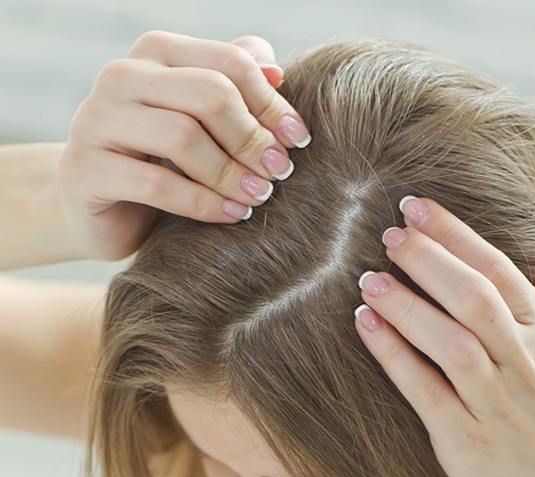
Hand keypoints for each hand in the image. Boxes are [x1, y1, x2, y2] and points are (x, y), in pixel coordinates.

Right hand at [57, 30, 308, 261]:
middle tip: (280, 171)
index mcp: (156, 54)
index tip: (299, 140)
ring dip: (230, 172)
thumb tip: (277, 69)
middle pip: (208, 94)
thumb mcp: (202, 124)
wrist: (102, 211)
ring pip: (182, 136)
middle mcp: (121, 76)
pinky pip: (156, 184)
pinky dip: (203, 203)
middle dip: (252, 137)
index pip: (228, 63)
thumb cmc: (163, 163)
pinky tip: (232, 215)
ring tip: (259, 196)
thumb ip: (233, 88)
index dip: (271, 103)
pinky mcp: (85, 169)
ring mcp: (96, 120)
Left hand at [354, 197, 534, 476]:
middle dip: (427, 258)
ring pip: (448, 339)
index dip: (455, 235)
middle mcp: (524, 363)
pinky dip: (394, 355)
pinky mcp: (467, 440)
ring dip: (405, 303)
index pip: (499, 270)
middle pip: (472, 296)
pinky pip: (425, 390)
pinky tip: (366, 325)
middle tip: (387, 231)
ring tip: (369, 277)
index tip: (418, 208)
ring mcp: (495, 403)